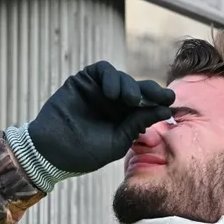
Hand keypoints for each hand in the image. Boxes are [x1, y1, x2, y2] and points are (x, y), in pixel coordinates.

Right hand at [28, 61, 173, 173]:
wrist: (51, 151)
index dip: (159, 102)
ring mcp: (99, 91)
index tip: (171, 103)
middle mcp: (114, 103)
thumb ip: (137, 124)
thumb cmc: (84, 152)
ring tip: (130, 100)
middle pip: (138, 89)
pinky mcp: (84, 80)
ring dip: (130, 86)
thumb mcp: (117, 142)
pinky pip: (103, 70)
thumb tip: (165, 110)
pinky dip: (112, 77)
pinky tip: (113, 93)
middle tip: (162, 96)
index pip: (147, 105)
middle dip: (151, 91)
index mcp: (124, 119)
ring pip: (123, 78)